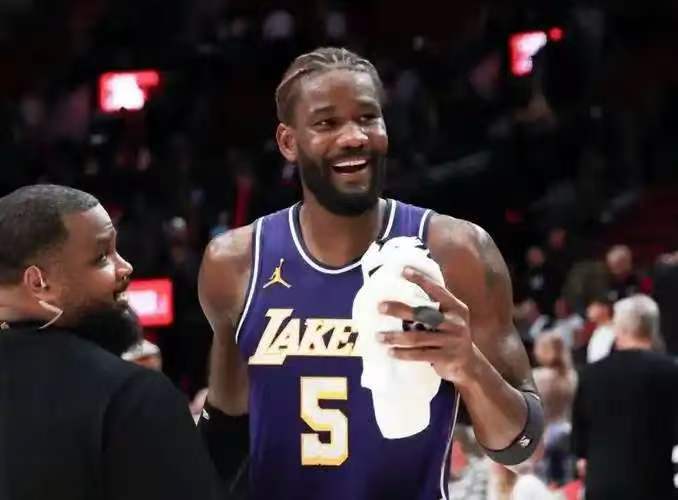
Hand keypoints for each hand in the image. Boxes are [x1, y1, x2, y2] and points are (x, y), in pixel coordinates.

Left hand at [377, 266, 478, 384]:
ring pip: (418, 338)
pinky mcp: (447, 358)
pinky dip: (404, 354)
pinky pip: (420, 355)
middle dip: (400, 310)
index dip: (421, 280)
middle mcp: (456, 322)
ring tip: (378, 336)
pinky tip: (390, 352)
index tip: (403, 271)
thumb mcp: (450, 319)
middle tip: (380, 307)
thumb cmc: (450, 336)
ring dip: (395, 337)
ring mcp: (452, 341)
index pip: (437, 291)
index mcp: (456, 308)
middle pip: (423, 314)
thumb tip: (403, 295)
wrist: (470, 365)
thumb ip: (434, 309)